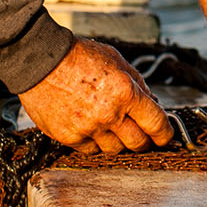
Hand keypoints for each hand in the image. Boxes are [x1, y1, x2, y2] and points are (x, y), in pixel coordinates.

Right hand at [17, 38, 173, 153]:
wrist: (40, 62)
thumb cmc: (79, 57)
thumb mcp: (116, 60)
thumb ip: (138, 83)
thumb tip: (153, 104)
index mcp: (125, 93)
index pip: (156, 124)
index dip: (166, 134)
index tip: (166, 136)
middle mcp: (109, 114)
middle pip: (138, 144)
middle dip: (145, 141)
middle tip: (142, 135)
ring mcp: (88, 128)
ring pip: (115, 150)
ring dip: (119, 142)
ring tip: (114, 128)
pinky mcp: (69, 137)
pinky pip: (91, 150)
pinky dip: (96, 142)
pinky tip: (93, 128)